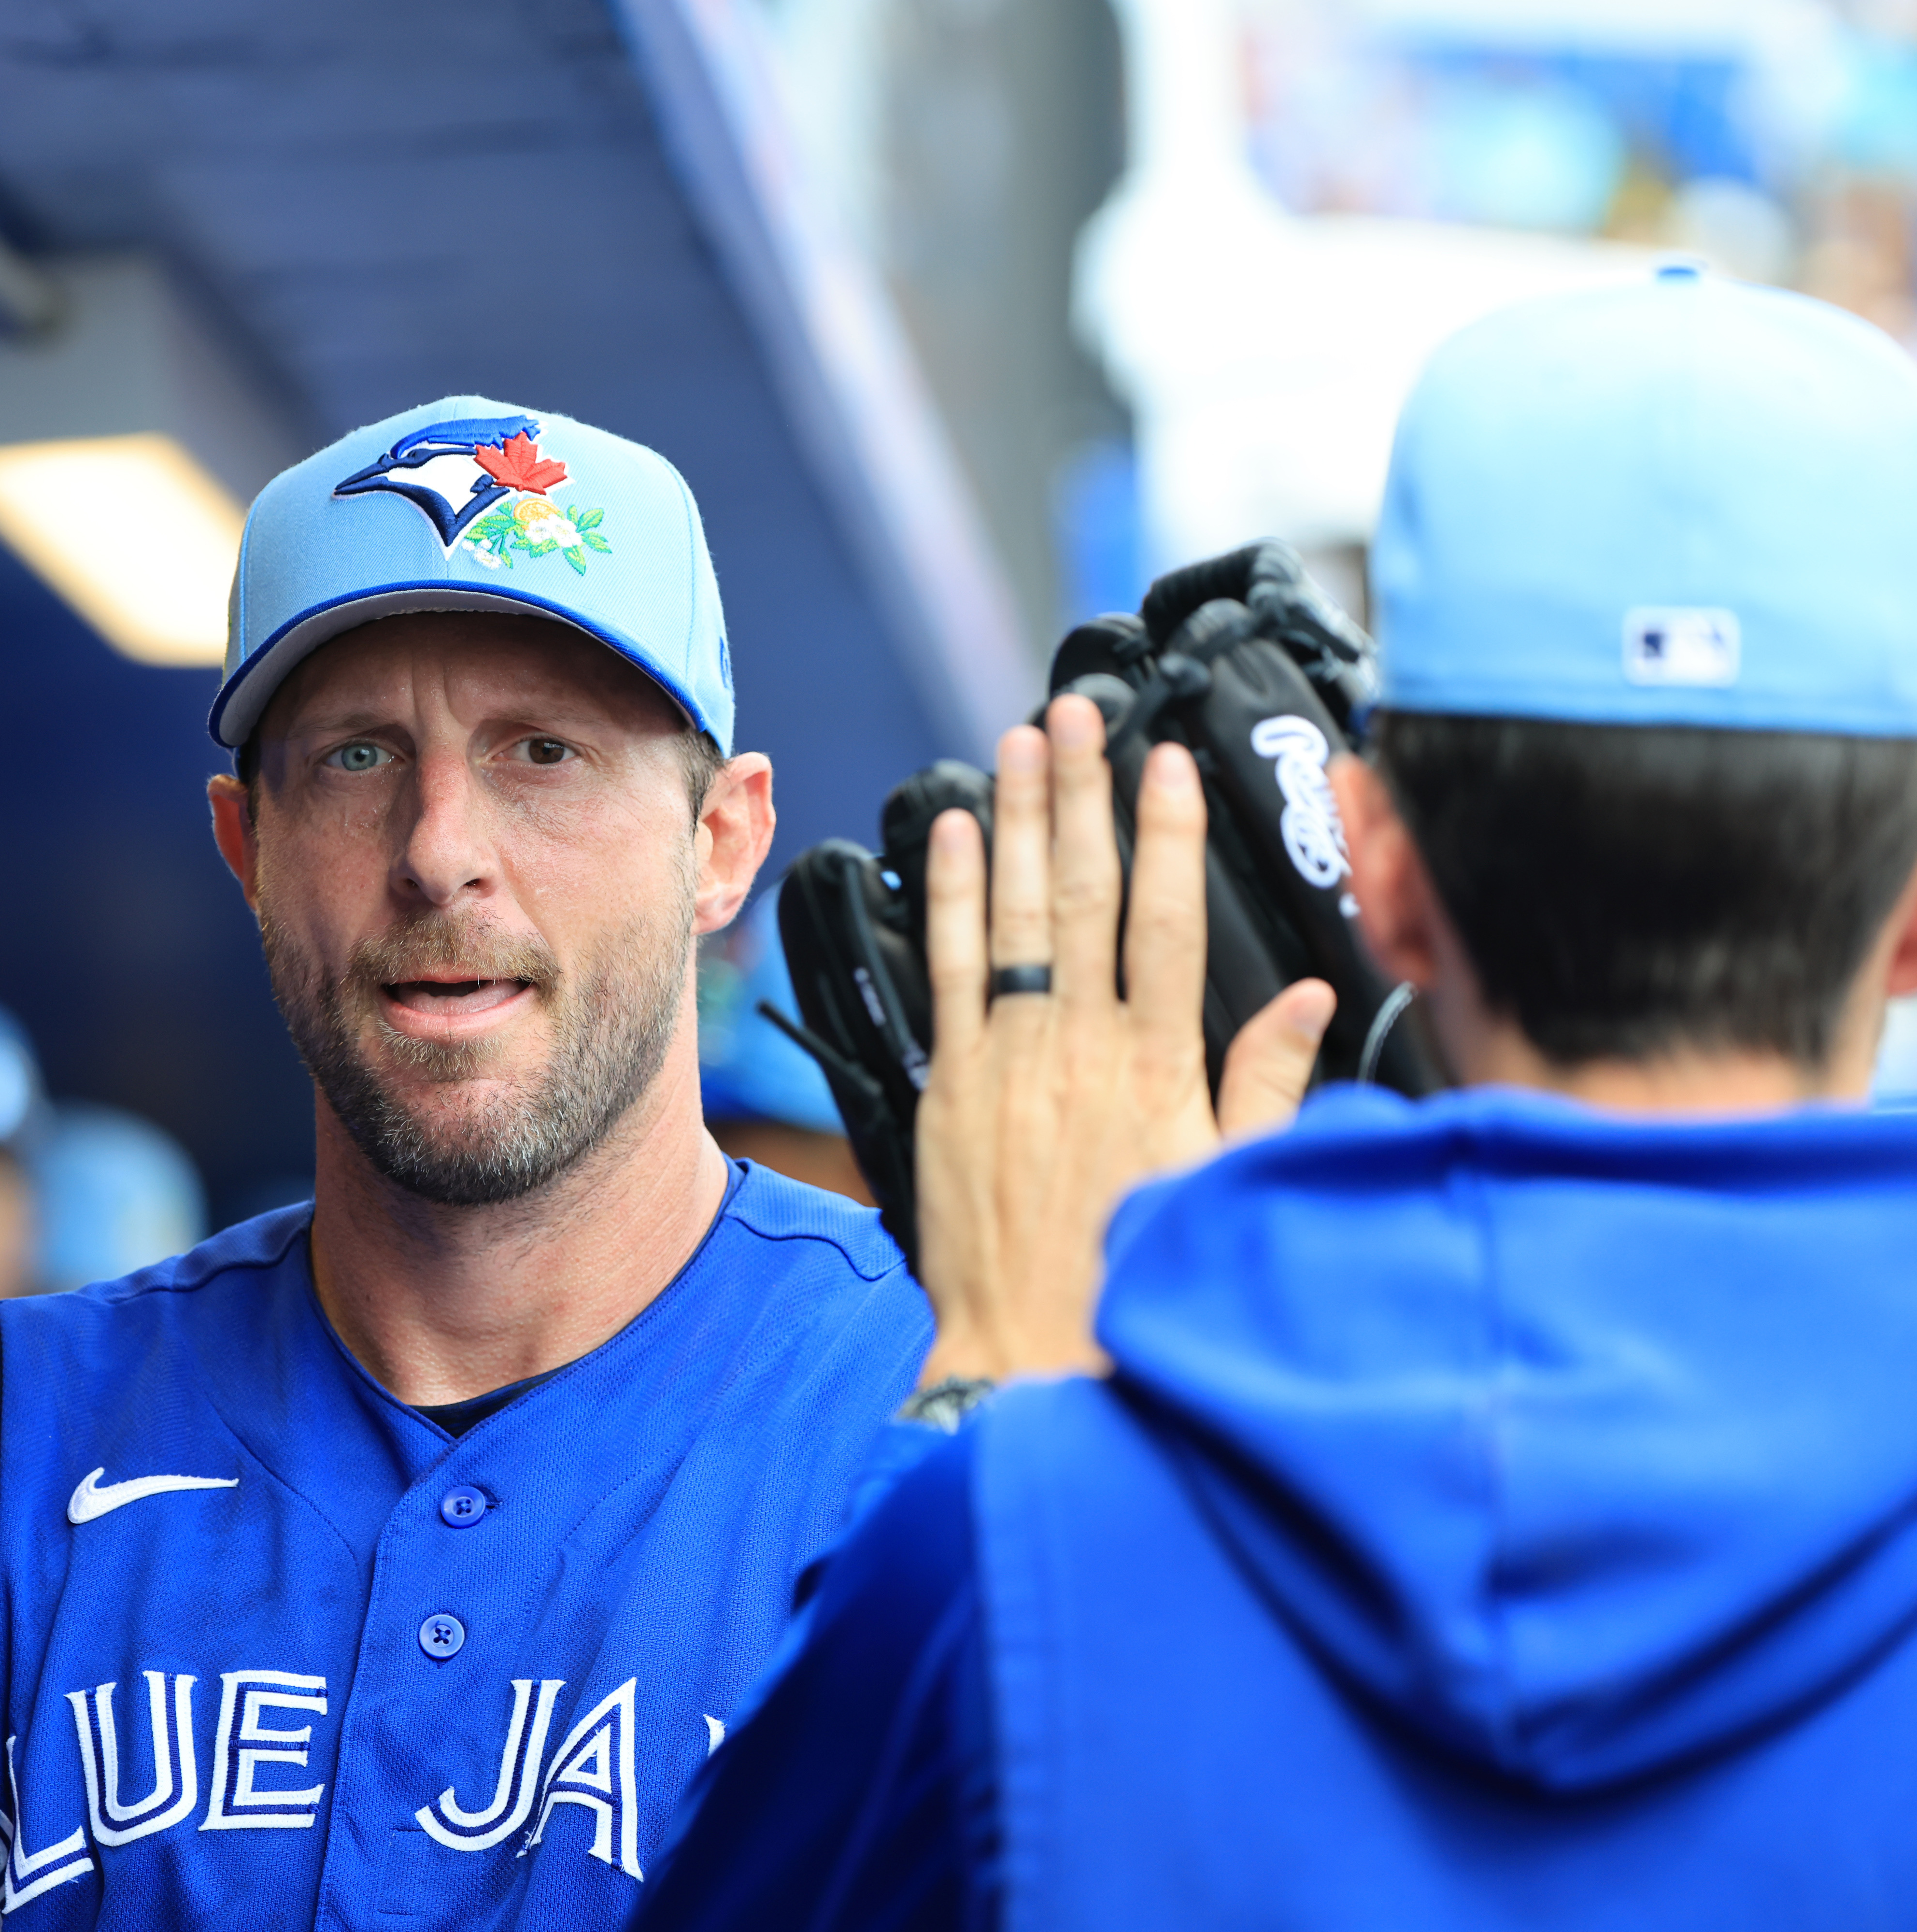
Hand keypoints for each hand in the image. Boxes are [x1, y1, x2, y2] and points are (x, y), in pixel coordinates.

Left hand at [912, 696, 1334, 1382]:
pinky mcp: (950, 1084)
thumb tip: (1306, 998)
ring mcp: (1008, 1058)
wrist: (1034, 1356)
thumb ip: (1267, 1085)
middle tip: (1075, 712)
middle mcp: (1080, 1044)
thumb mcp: (1229, 1182)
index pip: (1167, 919)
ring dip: (1018, 819)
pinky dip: (951, 895)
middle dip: (1082, 793)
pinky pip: (948, 968)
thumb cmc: (1140, 1274)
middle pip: (1084, 891)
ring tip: (1017, 742)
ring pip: (1014, 912)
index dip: (1167, 832)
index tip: (1166, 761)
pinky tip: (957, 833)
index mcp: (1157, 1064)